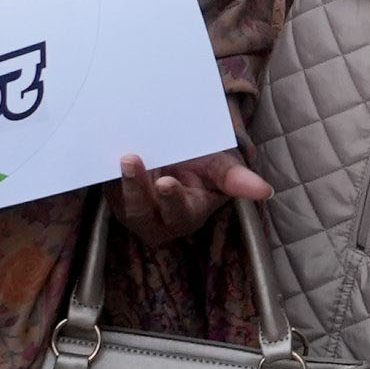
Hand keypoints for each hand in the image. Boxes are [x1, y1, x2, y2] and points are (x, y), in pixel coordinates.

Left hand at [108, 149, 270, 244]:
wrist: (177, 154)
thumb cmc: (204, 164)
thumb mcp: (222, 168)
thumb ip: (238, 180)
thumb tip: (266, 191)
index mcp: (187, 215)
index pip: (179, 213)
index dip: (172, 200)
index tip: (166, 183)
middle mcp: (156, 220)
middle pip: (142, 211)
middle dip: (136, 188)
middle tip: (132, 160)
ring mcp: (130, 208)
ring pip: (120, 201)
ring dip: (119, 180)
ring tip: (121, 154)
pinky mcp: (112, 195)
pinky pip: (105, 186)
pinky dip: (103, 170)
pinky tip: (105, 148)